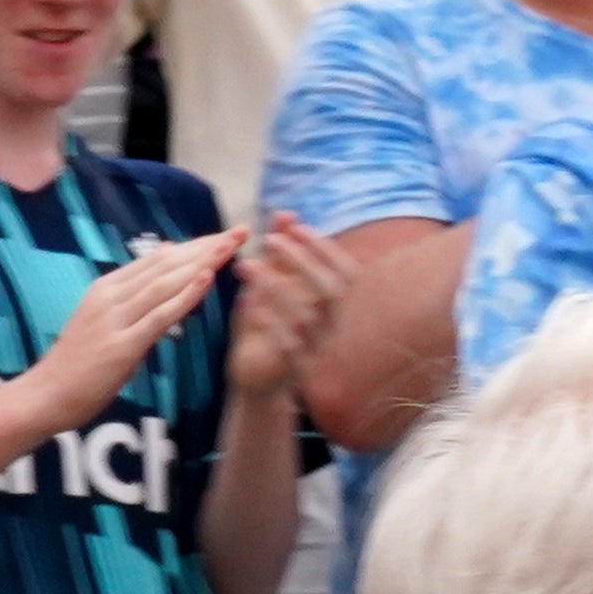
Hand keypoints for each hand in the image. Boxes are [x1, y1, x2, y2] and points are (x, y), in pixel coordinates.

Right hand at [16, 228, 237, 433]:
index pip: (158, 259)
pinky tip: (207, 279)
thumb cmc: (77, 364)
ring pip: (165, 283)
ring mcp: (115, 318)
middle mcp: (111, 295)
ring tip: (231, 246)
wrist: (46, 394)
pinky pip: (159, 316)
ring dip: (201, 263)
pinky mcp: (122, 345)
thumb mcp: (104, 321)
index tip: (224, 236)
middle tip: (240, 232)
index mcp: (107, 287)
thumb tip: (163, 270)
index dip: (194, 246)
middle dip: (205, 247)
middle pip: (166, 264)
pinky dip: (185, 296)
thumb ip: (131, 298)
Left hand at [229, 215, 345, 400]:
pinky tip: (246, 303)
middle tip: (269, 240)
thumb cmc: (267, 327)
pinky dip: (266, 322)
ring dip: (275, 287)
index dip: (325, 248)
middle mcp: (331, 326)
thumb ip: (280, 254)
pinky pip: (286, 345)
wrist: (258, 380)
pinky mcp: (295, 371)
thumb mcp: (272, 286)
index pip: (347, 273)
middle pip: (331, 292)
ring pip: (305, 317)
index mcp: (332, 306)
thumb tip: (285, 213)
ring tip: (245, 265)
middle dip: (303, 261)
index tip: (296, 226)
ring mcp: (316, 350)